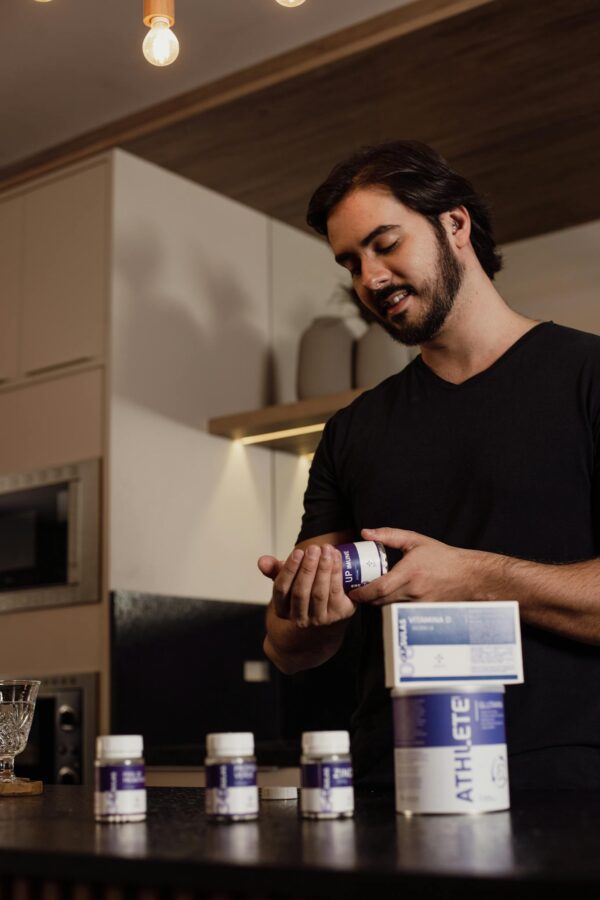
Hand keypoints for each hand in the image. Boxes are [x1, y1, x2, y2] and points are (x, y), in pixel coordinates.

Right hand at [258, 544, 356, 627]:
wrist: (327, 618)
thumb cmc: (304, 595)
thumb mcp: (288, 583)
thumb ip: (275, 570)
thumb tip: (262, 560)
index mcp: (282, 610)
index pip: (281, 589)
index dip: (289, 570)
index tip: (297, 552)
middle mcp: (300, 619)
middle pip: (300, 592)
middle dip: (307, 568)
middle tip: (313, 549)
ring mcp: (319, 619)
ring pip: (319, 593)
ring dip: (323, 568)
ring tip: (326, 550)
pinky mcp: (339, 614)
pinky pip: (335, 592)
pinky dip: (336, 572)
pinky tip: (335, 558)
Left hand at [348, 527, 479, 604]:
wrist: (468, 575)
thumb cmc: (442, 556)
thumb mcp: (415, 540)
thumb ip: (389, 535)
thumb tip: (365, 533)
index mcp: (409, 572)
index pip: (380, 588)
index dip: (363, 593)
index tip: (352, 592)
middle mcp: (414, 591)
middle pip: (380, 601)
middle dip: (365, 599)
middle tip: (355, 593)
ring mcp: (419, 604)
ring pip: (389, 607)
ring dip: (377, 603)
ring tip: (369, 594)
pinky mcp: (423, 610)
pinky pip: (400, 610)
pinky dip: (391, 605)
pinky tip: (388, 597)